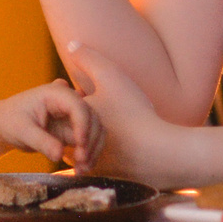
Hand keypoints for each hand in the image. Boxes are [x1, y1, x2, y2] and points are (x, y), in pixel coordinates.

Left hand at [0, 80, 104, 171]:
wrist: (5, 125)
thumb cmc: (10, 121)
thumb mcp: (22, 132)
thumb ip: (41, 142)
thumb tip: (59, 155)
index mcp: (56, 94)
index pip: (78, 107)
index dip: (84, 126)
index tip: (81, 147)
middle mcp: (69, 101)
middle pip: (92, 118)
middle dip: (90, 141)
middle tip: (81, 162)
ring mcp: (73, 115)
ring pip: (95, 130)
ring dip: (92, 150)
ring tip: (82, 169)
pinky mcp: (74, 129)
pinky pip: (89, 141)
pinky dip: (88, 154)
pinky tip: (80, 169)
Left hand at [62, 41, 179, 182]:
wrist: (160, 153)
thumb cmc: (134, 113)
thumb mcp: (111, 77)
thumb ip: (89, 58)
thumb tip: (71, 44)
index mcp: (73, 120)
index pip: (63, 110)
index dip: (78, 101)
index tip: (94, 98)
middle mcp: (75, 145)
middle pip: (69, 132)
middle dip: (79, 125)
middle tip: (103, 116)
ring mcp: (90, 164)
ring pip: (82, 150)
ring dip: (91, 142)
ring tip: (113, 131)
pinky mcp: (106, 177)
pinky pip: (98, 165)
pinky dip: (106, 157)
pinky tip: (123, 148)